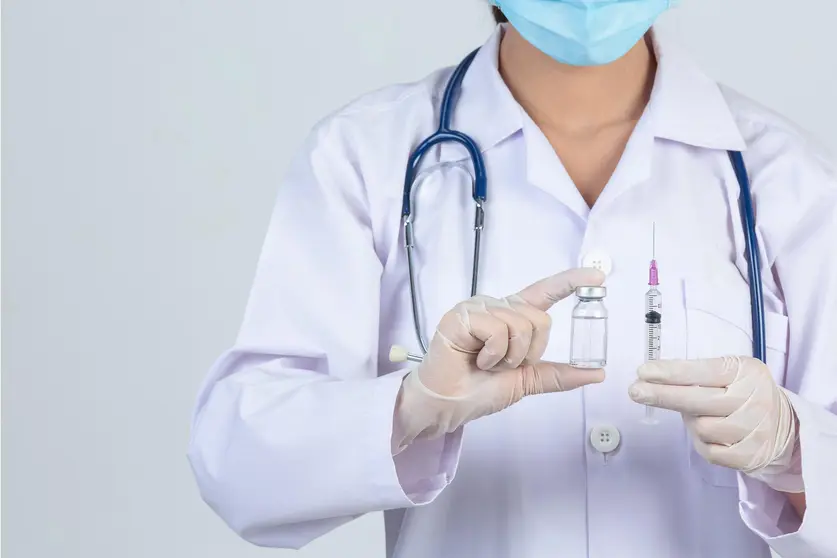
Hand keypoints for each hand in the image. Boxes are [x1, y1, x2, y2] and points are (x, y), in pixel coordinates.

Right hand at [392, 268, 605, 452]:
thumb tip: (596, 373)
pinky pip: (497, 330)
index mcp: (512, 316)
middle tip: (502, 365)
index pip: (544, 293)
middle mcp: (497, 306)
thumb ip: (558, 374)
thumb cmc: (479, 389)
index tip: (597, 278)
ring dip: (509, 356)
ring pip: (520, 325)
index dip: (570, 282)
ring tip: (485, 363)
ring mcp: (478, 308)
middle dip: (529, 352)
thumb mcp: (527, 381)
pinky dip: (493, 354)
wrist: (449, 405)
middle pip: (539, 319)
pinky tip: (475, 359)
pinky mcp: (462, 315)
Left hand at [629, 356, 801, 491]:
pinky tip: (711, 434)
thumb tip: (652, 376)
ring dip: (691, 422)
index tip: (644, 371)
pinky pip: (709, 451)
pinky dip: (702, 442)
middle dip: (662, 395)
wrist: (785, 427)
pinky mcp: (750, 456)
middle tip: (635, 391)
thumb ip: (698, 373)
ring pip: (700, 428)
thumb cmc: (745, 394)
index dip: (672, 372)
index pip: (703, 371)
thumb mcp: (730, 372)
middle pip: (697, 401)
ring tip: (701, 415)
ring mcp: (754, 430)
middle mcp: (753, 400)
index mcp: (746, 372)